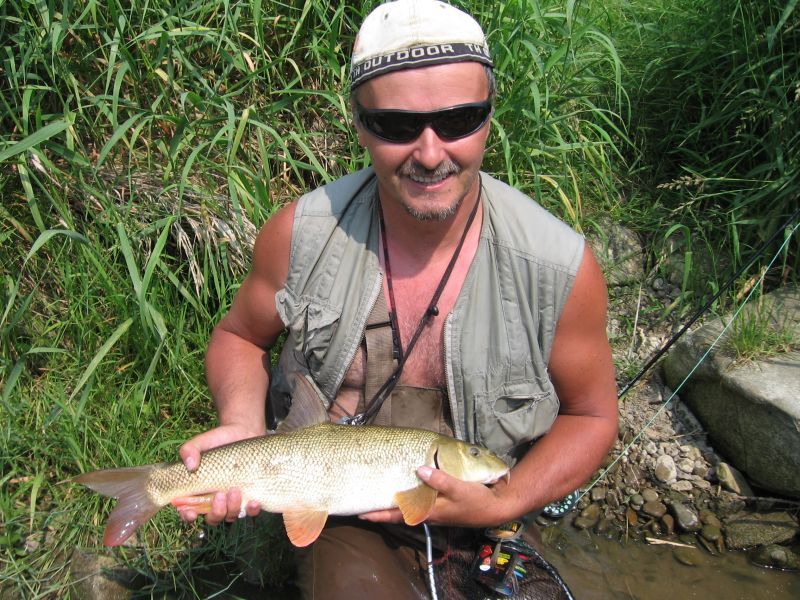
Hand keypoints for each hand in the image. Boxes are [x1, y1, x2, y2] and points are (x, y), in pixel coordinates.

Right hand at [175, 424, 264, 524]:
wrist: (244, 431)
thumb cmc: (219, 439)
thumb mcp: (202, 442)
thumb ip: (190, 449)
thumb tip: (190, 465)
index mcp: (199, 490)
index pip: (189, 511)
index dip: (188, 516)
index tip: (191, 513)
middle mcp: (215, 499)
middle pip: (213, 518)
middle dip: (215, 512)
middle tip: (219, 495)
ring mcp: (233, 499)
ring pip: (230, 516)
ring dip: (232, 508)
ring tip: (235, 491)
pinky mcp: (250, 495)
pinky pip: (250, 511)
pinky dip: (251, 510)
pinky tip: (254, 502)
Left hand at [359, 466, 510, 527]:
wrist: (497, 508)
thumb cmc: (477, 500)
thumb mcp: (459, 488)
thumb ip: (440, 480)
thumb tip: (419, 470)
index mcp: (430, 512)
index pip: (399, 515)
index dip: (380, 514)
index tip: (362, 514)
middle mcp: (429, 514)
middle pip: (400, 514)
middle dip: (381, 512)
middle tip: (363, 507)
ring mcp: (435, 511)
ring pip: (408, 510)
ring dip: (394, 507)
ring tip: (379, 498)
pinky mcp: (441, 507)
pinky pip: (418, 505)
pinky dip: (408, 500)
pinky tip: (406, 492)